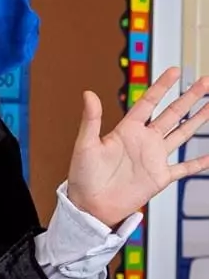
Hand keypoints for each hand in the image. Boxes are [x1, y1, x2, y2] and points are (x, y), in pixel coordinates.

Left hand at [66, 67, 208, 228]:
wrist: (90, 207)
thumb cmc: (83, 177)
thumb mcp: (85, 145)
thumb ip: (90, 120)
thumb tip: (88, 93)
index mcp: (127, 130)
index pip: (149, 102)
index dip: (162, 86)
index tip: (175, 71)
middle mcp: (144, 140)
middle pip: (172, 113)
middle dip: (189, 97)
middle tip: (205, 82)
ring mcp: (154, 158)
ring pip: (182, 134)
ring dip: (197, 120)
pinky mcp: (160, 177)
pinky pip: (184, 168)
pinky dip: (199, 163)